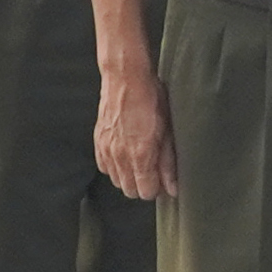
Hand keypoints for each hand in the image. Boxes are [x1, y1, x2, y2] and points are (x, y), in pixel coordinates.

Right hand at [95, 51, 176, 199]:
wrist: (125, 79)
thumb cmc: (151, 100)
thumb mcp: (167, 131)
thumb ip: (168, 162)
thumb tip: (173, 187)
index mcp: (140, 154)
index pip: (145, 192)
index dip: (157, 188)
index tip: (163, 180)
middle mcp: (119, 156)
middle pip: (129, 190)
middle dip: (143, 185)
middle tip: (154, 170)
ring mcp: (106, 149)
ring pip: (116, 181)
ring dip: (129, 176)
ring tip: (141, 160)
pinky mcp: (98, 142)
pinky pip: (104, 167)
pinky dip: (115, 167)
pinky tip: (126, 154)